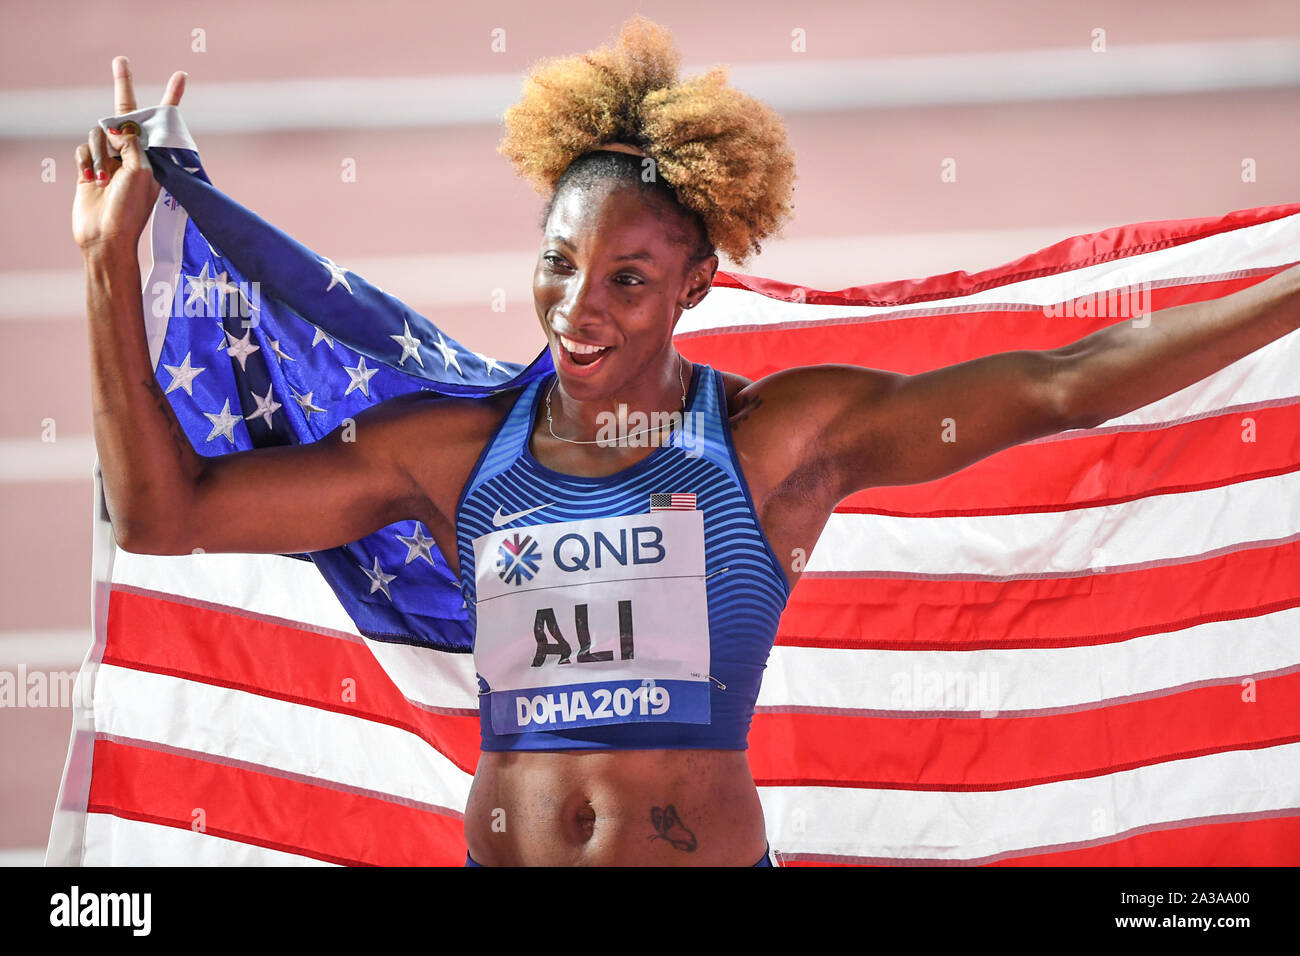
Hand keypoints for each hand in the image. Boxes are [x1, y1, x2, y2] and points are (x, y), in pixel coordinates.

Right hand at [73, 56, 185, 252]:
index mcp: (154, 157)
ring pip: (99, 132)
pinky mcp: (89, 167)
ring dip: (100, 151)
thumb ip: (133, 144)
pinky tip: (92, 180)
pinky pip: (84, 148)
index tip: (181, 75)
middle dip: (123, 86)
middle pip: (125, 115)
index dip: (171, 97)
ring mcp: (111, 160)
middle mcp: (134, 154)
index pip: (162, 120)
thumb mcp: (141, 172)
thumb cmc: (131, 209)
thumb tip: (119, 128)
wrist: (105, 237)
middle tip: (120, 59)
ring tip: (105, 178)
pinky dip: (86, 161)